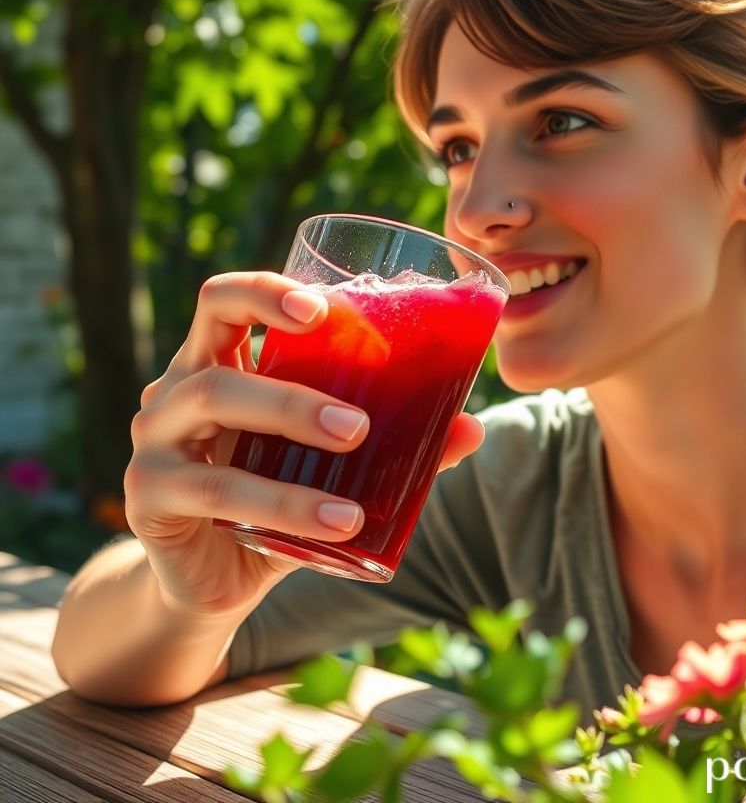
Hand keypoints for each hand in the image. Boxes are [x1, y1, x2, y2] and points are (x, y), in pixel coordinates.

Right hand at [124, 272, 485, 618]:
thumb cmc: (278, 499)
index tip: (326, 307)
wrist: (219, 579)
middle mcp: (177, 391)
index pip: (225, 302)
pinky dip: (287, 503)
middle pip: (215, 347)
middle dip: (293, 377)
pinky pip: (220, 491)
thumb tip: (471, 428)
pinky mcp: (150, 496)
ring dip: (293, 420)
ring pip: (217, 405)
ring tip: (358, 445)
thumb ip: (394, 444)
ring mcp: (155, 441)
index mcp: (217, 363)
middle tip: (360, 415)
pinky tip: (341, 522)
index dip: (267, 291)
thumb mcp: (329, 466)